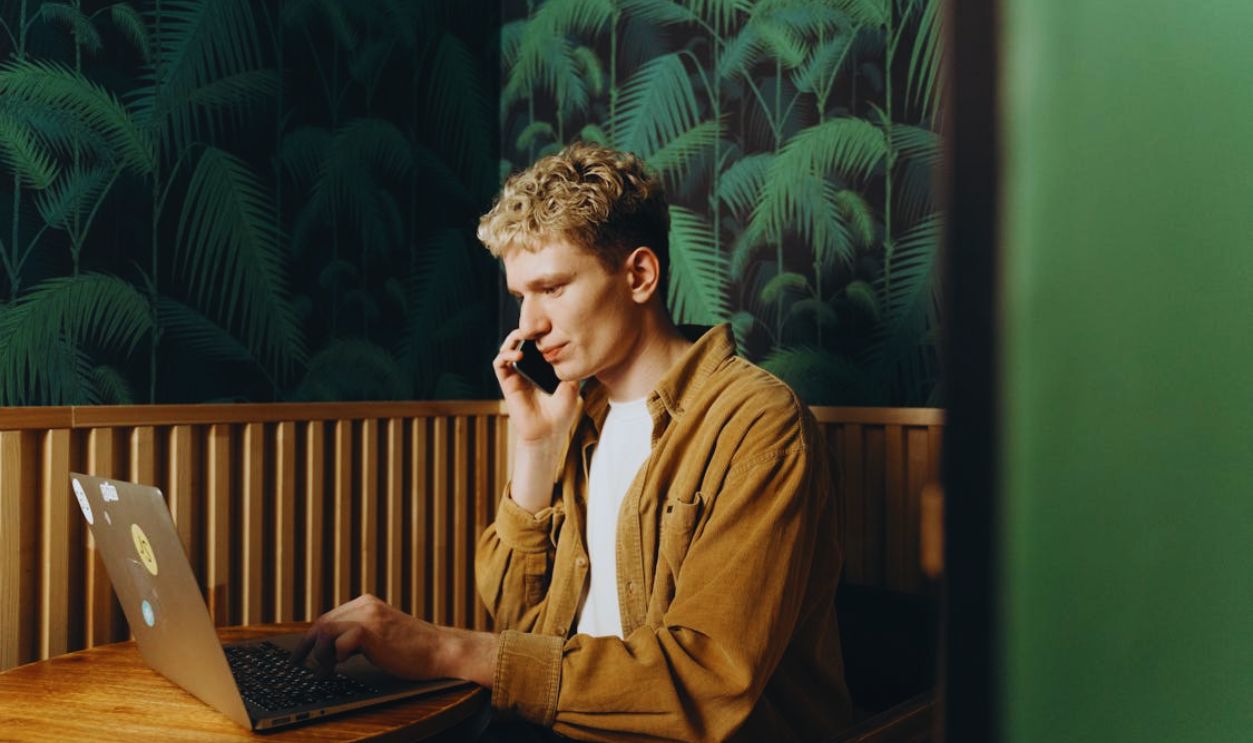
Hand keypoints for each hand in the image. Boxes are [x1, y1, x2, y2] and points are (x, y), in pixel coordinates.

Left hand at [290, 594, 448, 680]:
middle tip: (300, 666)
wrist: (440, 651)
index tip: (298, 656)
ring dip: (321, 655)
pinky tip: (342, 667)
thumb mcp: (381, 636)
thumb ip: (358, 635)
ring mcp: (369, 615)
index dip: (309, 638)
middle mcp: (366, 604)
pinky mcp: (372, 630)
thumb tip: (329, 650)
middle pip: (322, 622)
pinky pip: (339, 644)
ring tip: (328, 670)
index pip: (327, 618)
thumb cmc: (413, 650)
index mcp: (367, 604)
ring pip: (325, 631)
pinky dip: (335, 658)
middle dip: (307, 648)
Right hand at [492, 329, 580, 445]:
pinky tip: (518, 355)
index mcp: (541, 368)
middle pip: (520, 342)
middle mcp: (527, 369)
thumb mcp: (572, 386)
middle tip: (535, 326)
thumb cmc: (561, 413)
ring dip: (513, 338)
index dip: (539, 333)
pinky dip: (505, 354)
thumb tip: (576, 348)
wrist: (548, 432)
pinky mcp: (506, 383)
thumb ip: (571, 367)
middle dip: (526, 331)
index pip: (536, 344)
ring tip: (524, 336)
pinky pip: (499, 364)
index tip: (549, 326)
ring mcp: (516, 375)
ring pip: (507, 348)